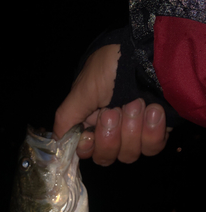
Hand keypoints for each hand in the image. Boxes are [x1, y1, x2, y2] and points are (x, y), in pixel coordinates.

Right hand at [53, 45, 171, 165]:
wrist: (150, 55)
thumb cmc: (112, 67)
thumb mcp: (82, 90)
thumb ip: (66, 118)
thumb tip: (55, 141)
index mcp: (91, 123)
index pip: (86, 152)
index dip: (88, 147)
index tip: (90, 134)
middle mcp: (112, 132)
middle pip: (106, 157)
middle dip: (111, 135)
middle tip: (114, 110)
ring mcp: (135, 134)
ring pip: (128, 154)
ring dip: (131, 128)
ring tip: (137, 103)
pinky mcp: (157, 132)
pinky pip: (152, 147)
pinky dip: (152, 130)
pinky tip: (153, 110)